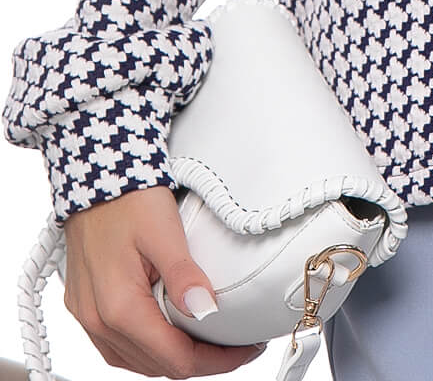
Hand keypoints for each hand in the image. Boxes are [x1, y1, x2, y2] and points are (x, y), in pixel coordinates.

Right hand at [63, 185, 267, 375]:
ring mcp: (87, 316)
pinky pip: (117, 346)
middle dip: (200, 361)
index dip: (216, 361)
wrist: (92, 174)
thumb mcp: (164, 230)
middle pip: (157, 365)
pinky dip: (147, 348)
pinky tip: (167, 334)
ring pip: (136, 361)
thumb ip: (183, 274)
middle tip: (234, 346)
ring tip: (208, 342)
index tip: (245, 350)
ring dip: (173, 358)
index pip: (175, 360)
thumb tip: (206, 309)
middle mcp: (98, 320)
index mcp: (119, 307)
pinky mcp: (83, 307)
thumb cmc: (128, 197)